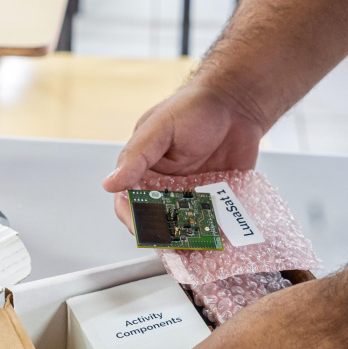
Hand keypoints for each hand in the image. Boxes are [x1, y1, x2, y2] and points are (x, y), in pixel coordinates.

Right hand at [102, 80, 269, 230]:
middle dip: (164, 235)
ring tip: (199, 246)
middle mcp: (164, 185)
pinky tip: (220, 239)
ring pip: (183, 226)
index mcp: (143, 169)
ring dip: (189, 238)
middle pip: (156, 221)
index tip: (144, 231)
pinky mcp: (215, 197)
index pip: (128, 202)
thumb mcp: (159, 128)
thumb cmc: (193, 107)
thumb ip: (136, 156)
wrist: (237, 102)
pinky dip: (215, 232)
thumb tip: (110, 183)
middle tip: (176, 242)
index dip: (133, 220)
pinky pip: (211, 220)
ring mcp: (190, 193)